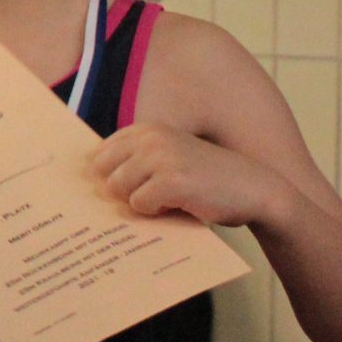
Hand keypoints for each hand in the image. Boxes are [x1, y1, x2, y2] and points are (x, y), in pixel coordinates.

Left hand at [93, 123, 290, 227]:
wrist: (256, 190)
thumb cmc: (206, 181)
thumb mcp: (166, 161)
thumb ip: (132, 164)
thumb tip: (84, 183)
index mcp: (143, 130)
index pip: (97, 156)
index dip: (105, 177)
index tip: (116, 189)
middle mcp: (148, 137)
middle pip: (101, 174)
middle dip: (120, 191)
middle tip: (152, 196)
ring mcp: (159, 157)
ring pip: (117, 190)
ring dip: (139, 202)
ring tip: (169, 199)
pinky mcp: (171, 180)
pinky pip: (139, 204)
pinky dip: (156, 212)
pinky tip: (181, 205)